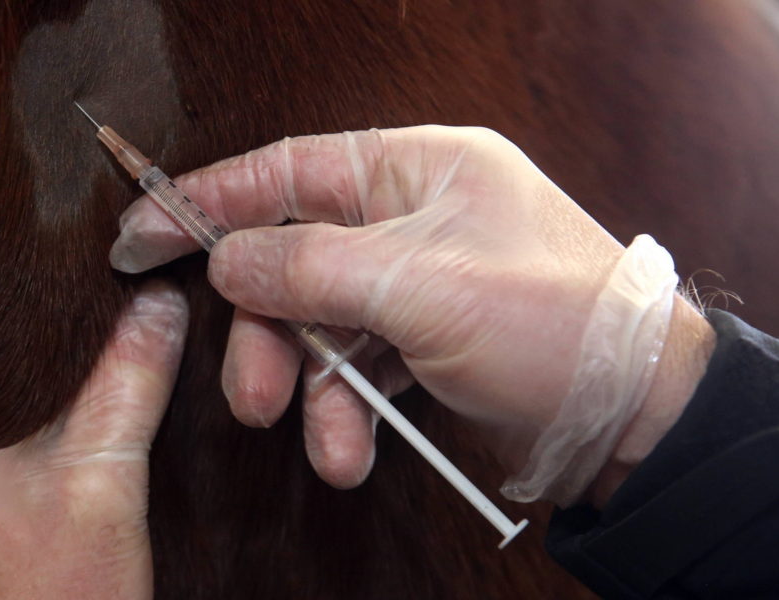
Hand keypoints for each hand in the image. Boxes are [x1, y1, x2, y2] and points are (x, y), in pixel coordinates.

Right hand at [110, 126, 713, 503]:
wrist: (638, 416)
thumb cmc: (551, 323)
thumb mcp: (417, 287)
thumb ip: (306, 267)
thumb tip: (226, 257)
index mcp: (413, 169)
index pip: (284, 170)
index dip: (206, 200)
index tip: (140, 235)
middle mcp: (407, 217)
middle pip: (290, 261)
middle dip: (268, 336)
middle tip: (254, 397)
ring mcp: (414, 281)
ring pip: (317, 323)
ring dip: (310, 388)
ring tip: (322, 443)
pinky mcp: (423, 339)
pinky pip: (357, 363)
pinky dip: (348, 408)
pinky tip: (351, 450)